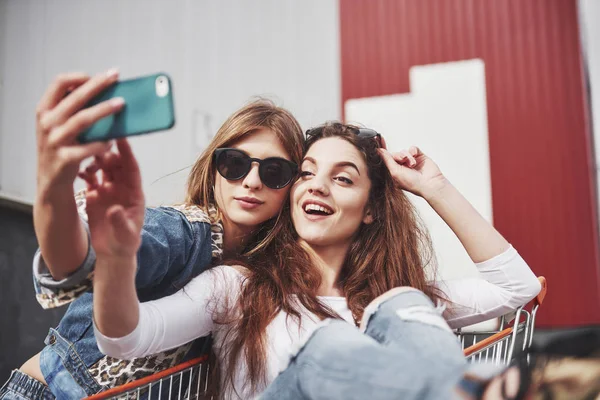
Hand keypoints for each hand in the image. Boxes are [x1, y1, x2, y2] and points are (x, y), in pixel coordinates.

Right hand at [35, 69, 123, 199]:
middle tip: (115, 77)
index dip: (79, 76)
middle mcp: (47, 123)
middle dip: (97, 85)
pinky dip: (102, 143)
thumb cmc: (62, 148)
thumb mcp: (60, 125)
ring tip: (121, 104)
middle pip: (75, 98)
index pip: (59, 83)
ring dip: (104, 109)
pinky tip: (113, 140)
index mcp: (45, 110)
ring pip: (82, 120)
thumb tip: (104, 92)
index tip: (99, 75)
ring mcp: (55, 141)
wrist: (51, 180)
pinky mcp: (65, 159)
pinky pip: (88, 147)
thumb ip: (73, 109)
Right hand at [79, 139, 144, 258]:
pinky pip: (90, 179)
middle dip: (108, 154)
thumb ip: (121, 221)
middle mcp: (122, 188)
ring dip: (96, 162)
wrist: (113, 252)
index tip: (121, 138)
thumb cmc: (125, 243)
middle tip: (97, 148)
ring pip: (103, 168)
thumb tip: (114, 209)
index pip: (132, 168)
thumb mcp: (125, 234)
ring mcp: (108, 190)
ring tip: (88, 164)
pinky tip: (78, 171)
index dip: (127, 153)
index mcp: (134, 193)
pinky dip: (85, 172)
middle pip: (117, 164)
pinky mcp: (95, 195)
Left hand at [378, 146, 446, 197]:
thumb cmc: (412, 183)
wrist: (430, 183)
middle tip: (402, 160)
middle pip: (395, 154)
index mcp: (394, 172)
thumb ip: (386, 160)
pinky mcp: (419, 157)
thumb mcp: (394, 172)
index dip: (382, 151)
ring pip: (404, 151)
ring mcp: (411, 162)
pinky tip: (415, 156)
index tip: (378, 139)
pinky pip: (413, 148)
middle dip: (398, 156)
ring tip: (412, 164)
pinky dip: (413, 151)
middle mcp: (402, 167)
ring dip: (407, 156)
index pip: (386, 160)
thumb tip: (379, 150)